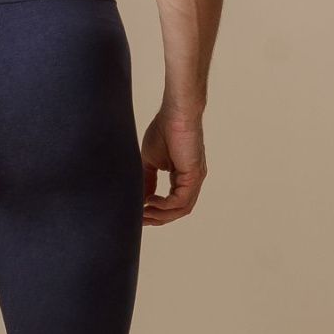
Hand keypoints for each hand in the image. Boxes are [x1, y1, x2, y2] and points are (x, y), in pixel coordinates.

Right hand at [140, 107, 206, 225]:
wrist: (175, 112)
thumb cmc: (164, 130)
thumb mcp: (151, 161)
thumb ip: (148, 180)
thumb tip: (141, 198)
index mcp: (183, 177)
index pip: (172, 203)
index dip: (156, 212)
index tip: (139, 215)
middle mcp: (192, 181)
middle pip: (178, 211)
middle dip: (158, 218)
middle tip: (140, 220)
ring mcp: (195, 179)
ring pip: (181, 209)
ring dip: (161, 215)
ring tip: (144, 213)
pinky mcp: (194, 175)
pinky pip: (180, 200)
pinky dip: (165, 205)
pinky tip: (150, 201)